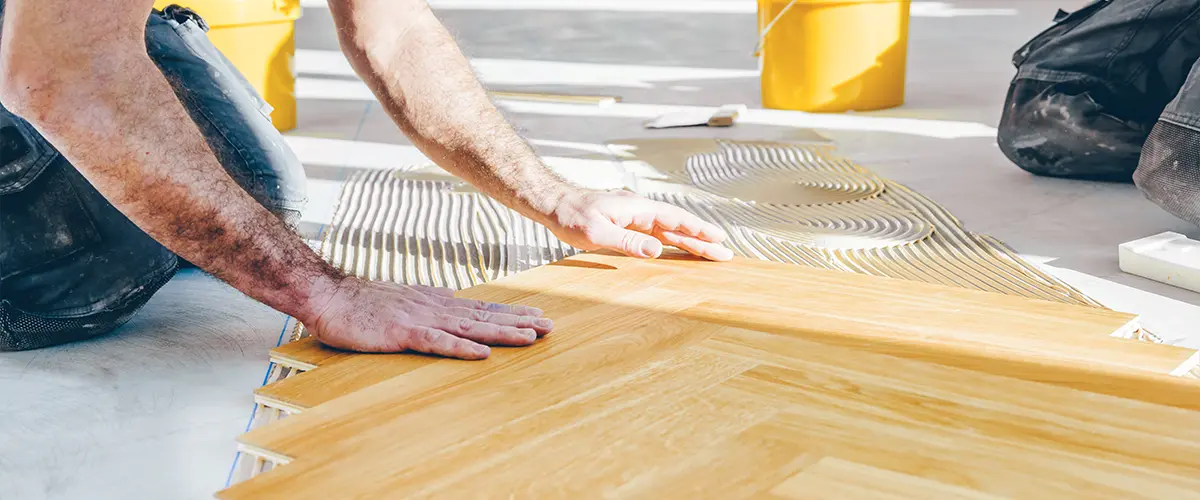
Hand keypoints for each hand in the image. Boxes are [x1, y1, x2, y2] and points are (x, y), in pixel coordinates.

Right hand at [308, 277, 551, 358]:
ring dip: (501, 332)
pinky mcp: (402, 334)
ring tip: (530, 337)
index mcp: (436, 303)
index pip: (481, 308)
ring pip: (469, 328)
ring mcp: (420, 320)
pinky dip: (460, 348)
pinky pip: (436, 342)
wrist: (330, 298)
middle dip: (519, 321)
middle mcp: (435, 308)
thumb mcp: (404, 298)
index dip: (511, 313)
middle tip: (550, 326)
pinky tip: (482, 354)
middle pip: (484, 316)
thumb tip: (454, 298)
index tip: (538, 315)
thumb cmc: (363, 302)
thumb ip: (430, 300)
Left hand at [546, 188, 733, 260]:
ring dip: (690, 241)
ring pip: (668, 230)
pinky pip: (656, 234)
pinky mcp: (627, 223)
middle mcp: (640, 210)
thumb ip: (627, 242)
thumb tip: (657, 250)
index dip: (698, 230)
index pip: (675, 219)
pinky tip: (680, 249)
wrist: (554, 204)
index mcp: (637, 208)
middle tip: (725, 253)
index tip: (719, 238)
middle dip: (702, 239)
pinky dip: (672, 242)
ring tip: (711, 253)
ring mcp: (634, 216)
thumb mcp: (596, 233)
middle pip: (677, 226)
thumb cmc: (571, 217)